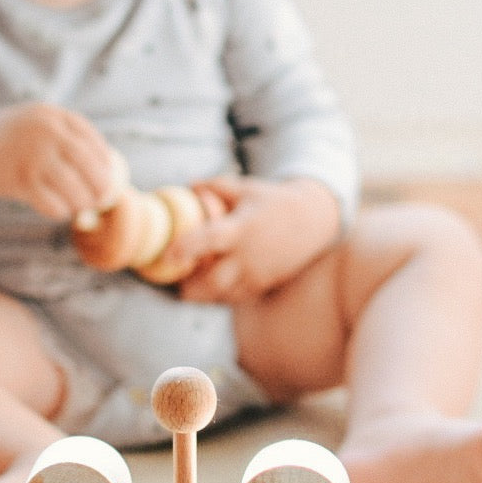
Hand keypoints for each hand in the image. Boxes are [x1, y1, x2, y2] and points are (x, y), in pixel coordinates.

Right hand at [0, 103, 120, 221]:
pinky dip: (61, 211)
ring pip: (73, 188)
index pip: (91, 139)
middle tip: (104, 198)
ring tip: (84, 207)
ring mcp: (33, 156)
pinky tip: (61, 210)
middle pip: (88, 165)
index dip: (105, 160)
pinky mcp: (21, 181)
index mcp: (54, 116)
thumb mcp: (41, 122)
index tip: (110, 175)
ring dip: (83, 203)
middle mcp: (46, 133)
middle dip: (101, 185)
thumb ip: (69, 135)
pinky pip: (52, 204)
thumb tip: (109, 165)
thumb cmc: (15, 138)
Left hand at [170, 175, 340, 303]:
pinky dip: (219, 296)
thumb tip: (188, 185)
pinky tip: (209, 287)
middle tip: (175, 282)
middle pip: (214, 282)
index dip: (187, 247)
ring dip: (202, 295)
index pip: (211, 240)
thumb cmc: (274, 201)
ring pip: (224, 296)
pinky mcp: (263, 284)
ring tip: (188, 286)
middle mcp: (249, 255)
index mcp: (242, 228)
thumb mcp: (246, 188)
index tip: (167, 254)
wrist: (314, 221)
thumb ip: (215, 186)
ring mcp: (258, 273)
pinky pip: (236, 298)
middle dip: (190, 288)